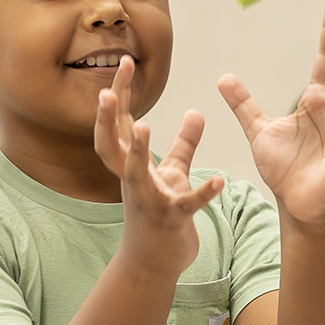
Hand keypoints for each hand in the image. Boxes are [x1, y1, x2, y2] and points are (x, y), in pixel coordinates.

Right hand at [95, 57, 223, 278]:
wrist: (154, 261)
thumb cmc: (159, 213)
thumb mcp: (172, 173)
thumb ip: (184, 143)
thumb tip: (196, 111)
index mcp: (131, 166)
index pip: (119, 125)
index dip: (118, 96)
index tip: (123, 63)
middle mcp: (132, 180)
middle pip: (112, 146)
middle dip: (107, 120)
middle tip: (104, 92)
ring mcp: (148, 201)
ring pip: (136, 175)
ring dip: (138, 152)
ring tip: (145, 127)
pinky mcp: (171, 220)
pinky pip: (186, 205)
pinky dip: (202, 193)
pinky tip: (219, 181)